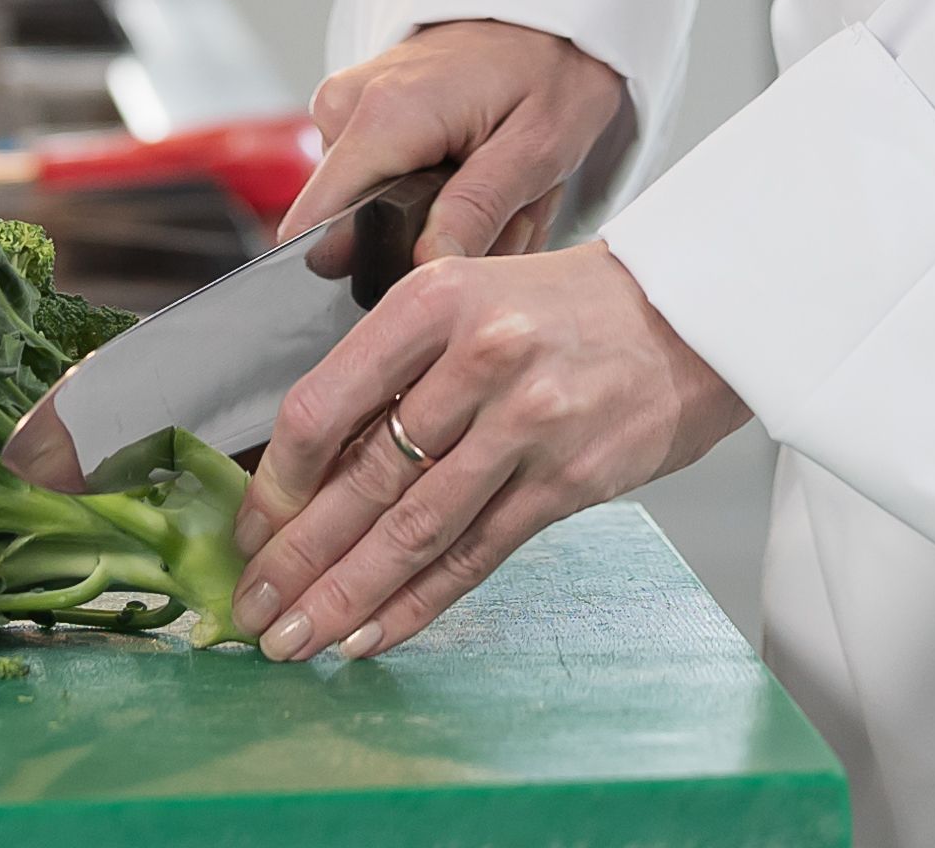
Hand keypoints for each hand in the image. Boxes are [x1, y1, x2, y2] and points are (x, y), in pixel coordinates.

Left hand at [240, 240, 748, 661]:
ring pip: (412, 530)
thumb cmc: (564, 308)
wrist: (689, 314)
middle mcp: (478, 358)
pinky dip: (415, 604)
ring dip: (344, 597)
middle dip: (295, 558)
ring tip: (295, 637)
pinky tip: (371, 633)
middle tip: (250, 608)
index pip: (324, 406)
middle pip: (361, 481)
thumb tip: (305, 472)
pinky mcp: (567, 482)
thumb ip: (394, 370)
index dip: (273, 482)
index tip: (246, 529)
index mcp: (433, 300)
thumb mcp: (468, 297)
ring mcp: (527, 424)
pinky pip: (473, 557)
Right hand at [278, 20, 625, 268]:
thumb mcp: (537, 147)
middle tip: (505, 219)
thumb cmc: (549, 66)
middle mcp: (346, 107)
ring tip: (503, 194)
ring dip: (445, 223)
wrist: (545, 11)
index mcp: (384, 115)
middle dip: (433, 244)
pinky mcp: (357, 115)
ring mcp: (346, 108)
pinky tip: (480, 177)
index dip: (368, 263)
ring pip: (374, 213)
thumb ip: (477, 211)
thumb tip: (426, 269)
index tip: (434, 269)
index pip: (317, 224)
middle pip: (356, 228)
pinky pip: (379, 184)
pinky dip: (437, 197)